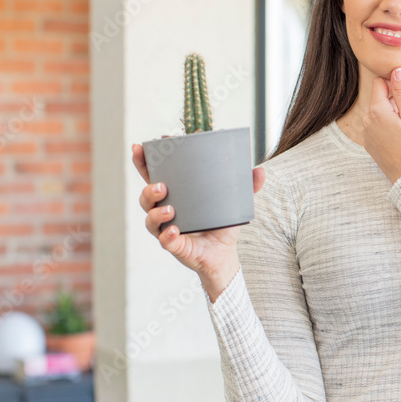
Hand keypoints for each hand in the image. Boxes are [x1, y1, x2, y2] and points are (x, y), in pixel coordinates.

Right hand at [132, 142, 265, 299]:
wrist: (223, 254)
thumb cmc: (220, 224)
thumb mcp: (233, 202)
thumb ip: (245, 186)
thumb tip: (260, 171)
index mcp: (175, 194)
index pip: (153, 174)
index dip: (144, 161)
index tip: (140, 147)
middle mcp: (165, 210)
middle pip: (146, 196)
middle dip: (148, 188)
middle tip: (161, 185)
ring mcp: (166, 228)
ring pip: (151, 218)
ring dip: (157, 212)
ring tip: (170, 209)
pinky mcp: (174, 245)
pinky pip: (165, 240)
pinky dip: (168, 235)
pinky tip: (174, 230)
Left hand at [361, 66, 400, 183]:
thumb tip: (396, 70)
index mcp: (376, 111)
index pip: (380, 83)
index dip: (396, 84)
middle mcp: (367, 120)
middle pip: (385, 100)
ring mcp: (367, 133)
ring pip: (385, 114)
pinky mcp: (371, 144)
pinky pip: (381, 128)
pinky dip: (394, 128)